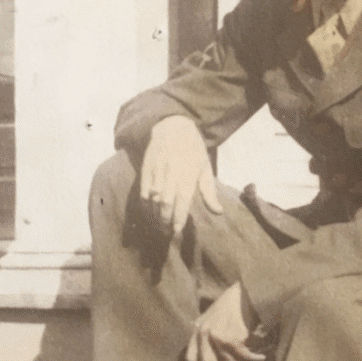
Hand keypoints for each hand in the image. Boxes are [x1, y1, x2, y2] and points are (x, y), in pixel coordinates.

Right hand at [139, 116, 222, 234]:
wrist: (173, 127)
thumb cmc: (193, 150)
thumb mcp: (205, 167)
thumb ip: (209, 191)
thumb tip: (219, 212)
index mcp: (188, 171)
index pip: (182, 198)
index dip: (178, 216)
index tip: (176, 230)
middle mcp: (171, 171)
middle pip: (165, 201)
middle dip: (165, 219)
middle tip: (166, 233)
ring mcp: (156, 169)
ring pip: (153, 198)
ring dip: (154, 215)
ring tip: (158, 227)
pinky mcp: (145, 168)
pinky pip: (142, 191)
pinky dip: (144, 205)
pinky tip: (148, 214)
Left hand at [186, 282, 263, 360]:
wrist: (247, 290)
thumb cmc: (234, 306)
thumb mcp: (215, 321)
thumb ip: (211, 341)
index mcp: (197, 330)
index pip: (191, 358)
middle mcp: (203, 333)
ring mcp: (215, 335)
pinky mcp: (230, 336)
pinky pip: (242, 356)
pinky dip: (253, 360)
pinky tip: (261, 358)